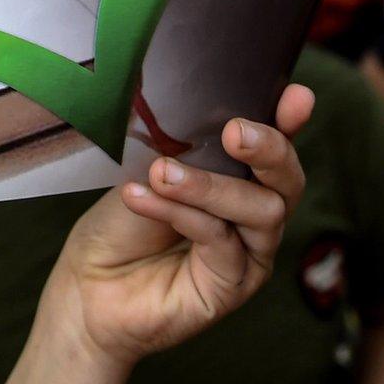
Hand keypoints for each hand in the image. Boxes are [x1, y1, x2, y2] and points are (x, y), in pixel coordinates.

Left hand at [46, 84, 312, 369]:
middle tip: (234, 132)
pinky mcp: (231, 287)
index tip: (297, 95)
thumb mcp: (149, 170)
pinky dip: (182, 213)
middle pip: (287, 181)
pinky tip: (143, 197)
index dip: (291, 120)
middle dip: (269, 150)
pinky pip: (220, 240)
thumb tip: (202, 108)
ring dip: (210, 186)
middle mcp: (255, 217)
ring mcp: (249, 255)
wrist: (87, 285)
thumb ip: (183, 147)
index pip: (276, 147)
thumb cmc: (120, 224)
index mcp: (241, 180)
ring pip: (261, 211)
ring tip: (163, 173)